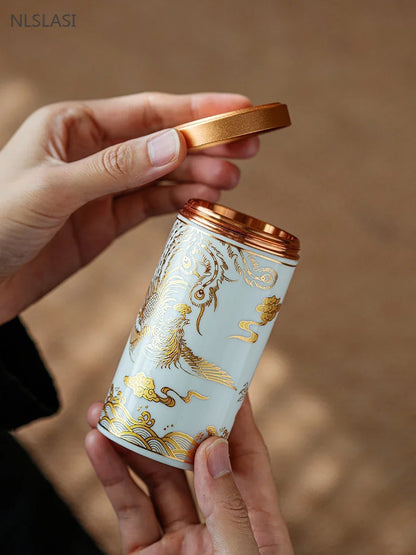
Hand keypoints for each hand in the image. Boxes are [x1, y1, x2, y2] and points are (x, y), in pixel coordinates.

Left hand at [0, 92, 258, 322]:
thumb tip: (175, 145)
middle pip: (162, 140)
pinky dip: (179, 201)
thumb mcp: (52, 190)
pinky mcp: (107, 222)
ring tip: (233, 179)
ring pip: (162, 175)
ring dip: (198, 175)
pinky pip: (151, 206)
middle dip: (206, 142)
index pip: (146, 111)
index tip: (240, 108)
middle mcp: (93, 152)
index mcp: (73, 126)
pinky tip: (206, 200)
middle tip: (250, 146)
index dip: (196, 108)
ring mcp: (103, 188)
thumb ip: (114, 168)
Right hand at [85, 397, 292, 553]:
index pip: (245, 454)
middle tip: (151, 387)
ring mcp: (179, 538)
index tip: (219, 378)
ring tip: (108, 409)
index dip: (234, 415)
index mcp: (254, 520)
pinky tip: (98, 447)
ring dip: (131, 442)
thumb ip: (229, 510)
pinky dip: (111, 477)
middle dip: (169, 422)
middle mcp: (215, 522)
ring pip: (153, 478)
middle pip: (191, 458)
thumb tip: (214, 450)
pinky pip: (128, 510)